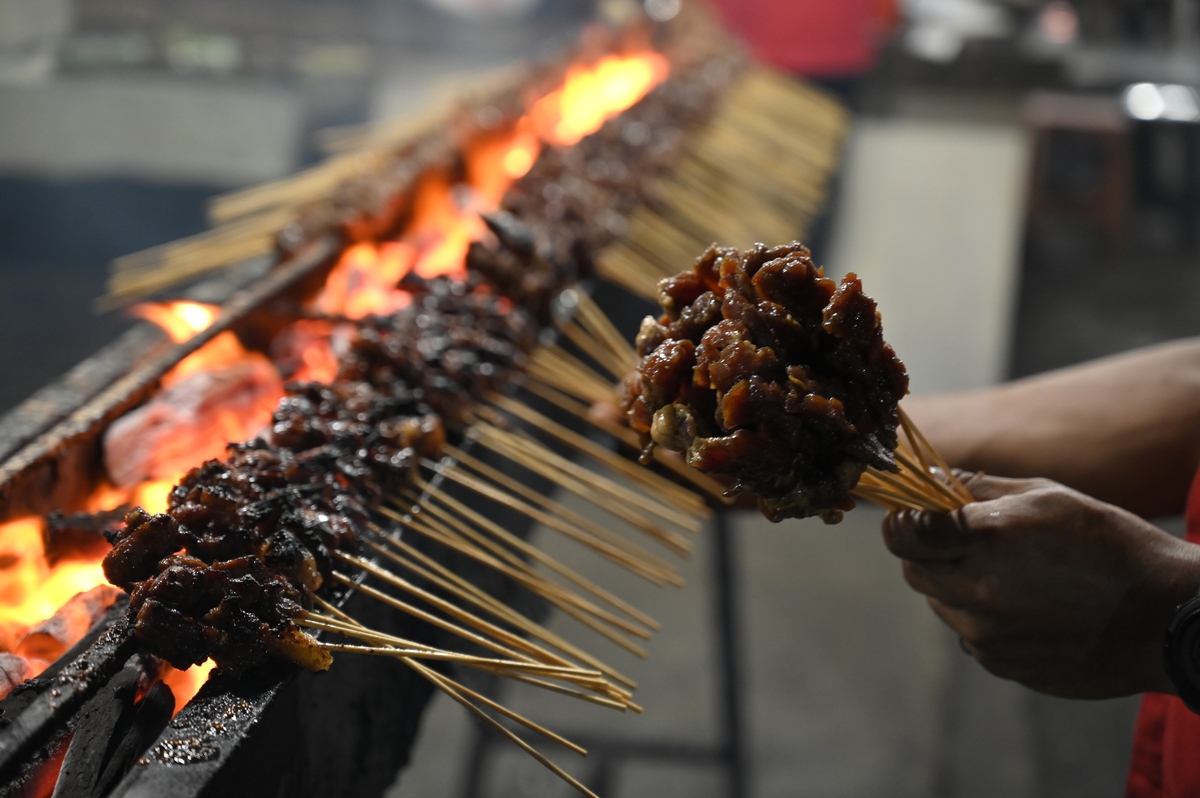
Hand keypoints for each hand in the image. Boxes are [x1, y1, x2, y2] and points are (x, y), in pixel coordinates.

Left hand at [882, 475, 1199, 698]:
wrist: (1165, 619)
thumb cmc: (1110, 546)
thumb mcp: (1048, 497)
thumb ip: (979, 489)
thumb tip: (932, 482)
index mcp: (986, 536)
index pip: (902, 531)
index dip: (902, 522)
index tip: (913, 518)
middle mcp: (978, 588)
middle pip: (913, 570)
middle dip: (928, 553)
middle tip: (963, 544)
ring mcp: (987, 633)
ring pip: (940, 603)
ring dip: (957, 586)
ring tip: (1012, 577)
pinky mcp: (1000, 664)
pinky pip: (969, 635)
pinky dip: (984, 619)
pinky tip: (1029, 609)